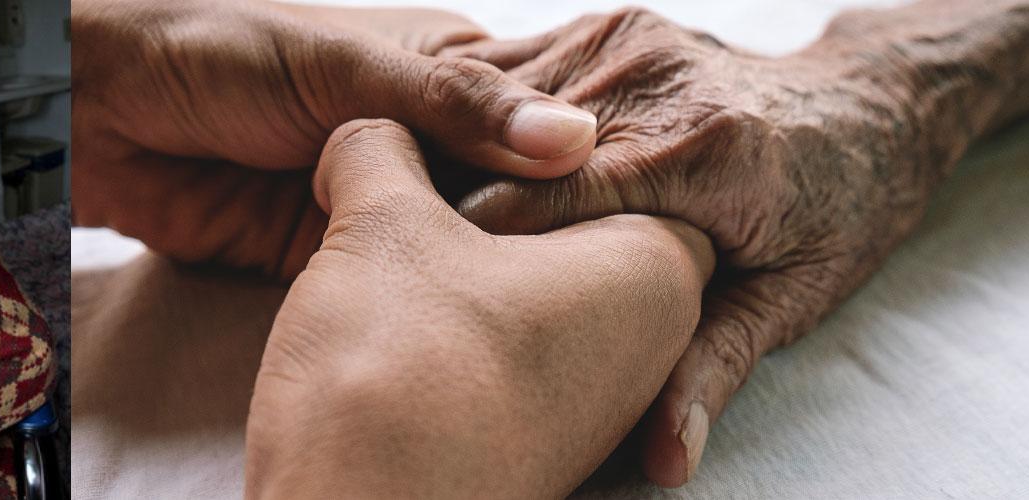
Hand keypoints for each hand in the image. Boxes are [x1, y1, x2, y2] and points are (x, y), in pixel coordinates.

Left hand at [72, 0, 598, 275]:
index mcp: (441, 69)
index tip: (645, 218)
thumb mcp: (347, 67)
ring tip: (547, 318)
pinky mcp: (325, 255)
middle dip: (542, 238)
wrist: (92, 111)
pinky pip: (390, 286)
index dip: (586, 170)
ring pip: (454, 251)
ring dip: (484, 279)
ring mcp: (374, 201)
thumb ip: (456, 105)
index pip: (537, 125)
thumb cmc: (215, 48)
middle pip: (506, 199)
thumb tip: (574, 140)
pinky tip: (467, 332)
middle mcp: (420, 137)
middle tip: (608, 287)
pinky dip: (418, 306)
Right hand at [244, 120, 713, 498]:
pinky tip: (391, 333)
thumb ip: (384, 153)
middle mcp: (651, 348)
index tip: (447, 144)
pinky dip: (459, 338)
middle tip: (412, 194)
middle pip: (577, 233)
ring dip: (468, 277)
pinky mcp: (541, 453)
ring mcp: (598, 411)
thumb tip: (374, 136)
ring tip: (390, 266)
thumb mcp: (381, 225)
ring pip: (538, 302)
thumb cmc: (399, 371)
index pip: (613, 166)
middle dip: (496, 210)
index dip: (520, 144)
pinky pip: (509, 364)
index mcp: (654, 271)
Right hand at [441, 0, 1028, 485]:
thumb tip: (665, 459)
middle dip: (439, 204)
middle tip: (393, 266)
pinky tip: (437, 166)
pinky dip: (472, 118)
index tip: (418, 299)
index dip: (466, 252)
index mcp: (697, 153)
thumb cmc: (841, 211)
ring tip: (398, 219)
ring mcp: (629, 41)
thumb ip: (712, 367)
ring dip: (443, 157)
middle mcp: (654, 83)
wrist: (873, 107)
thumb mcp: (790, 298)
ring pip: (494, 102)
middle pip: (502, 148)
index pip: (540, 201)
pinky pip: (514, 67)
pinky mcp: (613, 23)